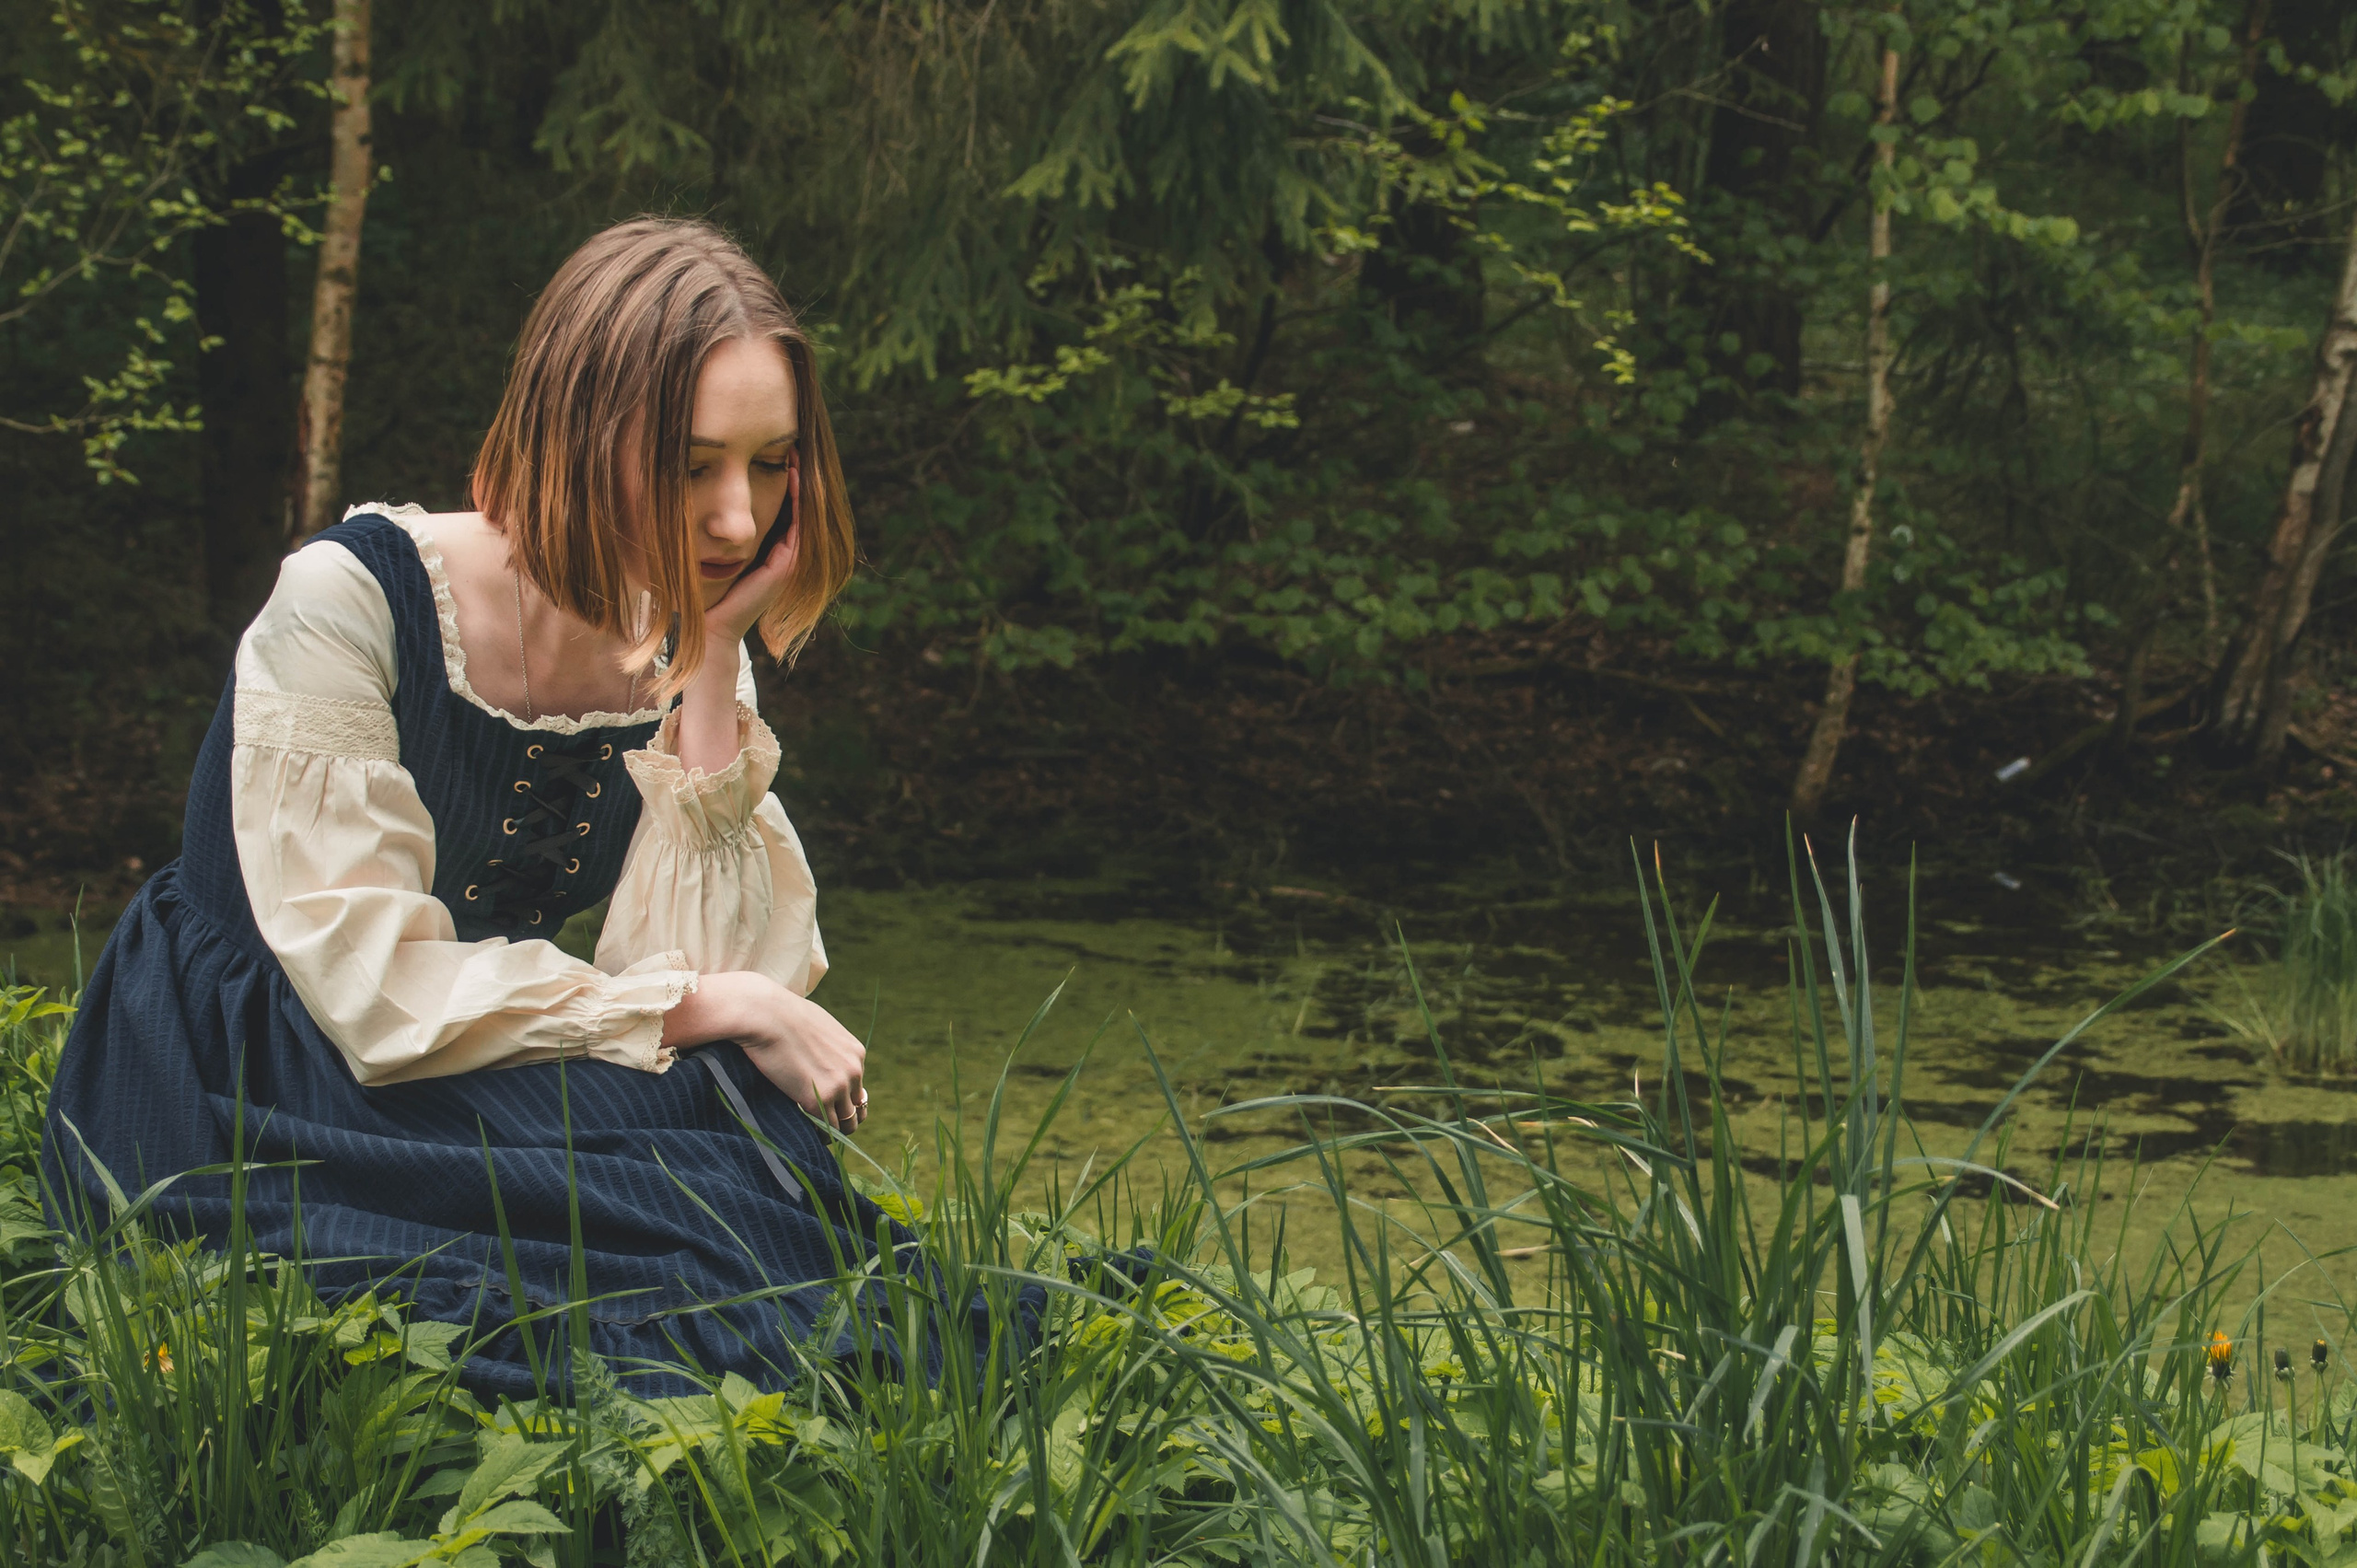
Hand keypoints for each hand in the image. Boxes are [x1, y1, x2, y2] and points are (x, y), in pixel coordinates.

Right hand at [665, 970, 867, 1132]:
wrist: (765, 1015)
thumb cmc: (781, 1015)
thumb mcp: (817, 1026)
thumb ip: (826, 1046)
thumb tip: (816, 1057)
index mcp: (855, 1052)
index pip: (857, 1087)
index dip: (843, 1100)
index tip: (829, 1107)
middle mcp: (853, 1070)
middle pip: (857, 1108)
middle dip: (843, 1119)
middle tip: (825, 1127)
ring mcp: (838, 1086)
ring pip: (846, 1123)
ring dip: (833, 1131)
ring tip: (815, 1135)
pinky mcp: (818, 1099)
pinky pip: (826, 1129)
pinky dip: (819, 1135)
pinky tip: (807, 1134)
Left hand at [701, 467, 798, 648]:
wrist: (710, 625)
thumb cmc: (704, 593)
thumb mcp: (712, 554)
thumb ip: (715, 535)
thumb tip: (698, 503)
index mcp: (769, 553)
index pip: (783, 511)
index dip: (784, 483)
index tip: (778, 454)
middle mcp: (783, 557)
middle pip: (797, 510)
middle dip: (796, 479)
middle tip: (794, 448)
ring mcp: (787, 562)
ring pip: (802, 515)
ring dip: (800, 485)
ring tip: (795, 456)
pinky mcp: (784, 566)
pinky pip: (797, 526)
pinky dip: (796, 501)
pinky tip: (790, 477)